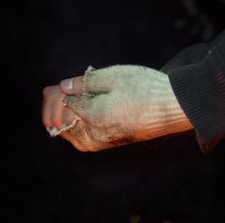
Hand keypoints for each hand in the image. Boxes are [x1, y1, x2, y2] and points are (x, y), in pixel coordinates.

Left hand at [42, 65, 193, 151]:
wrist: (172, 108)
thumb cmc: (146, 89)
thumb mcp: (114, 76)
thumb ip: (85, 82)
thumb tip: (64, 87)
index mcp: (94, 117)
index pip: (63, 106)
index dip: (56, 94)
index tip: (53, 87)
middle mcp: (95, 135)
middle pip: (62, 124)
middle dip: (53, 108)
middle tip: (51, 92)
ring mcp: (102, 142)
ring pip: (72, 134)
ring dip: (64, 119)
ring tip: (62, 103)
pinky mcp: (110, 144)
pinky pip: (84, 138)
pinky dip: (76, 126)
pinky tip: (78, 114)